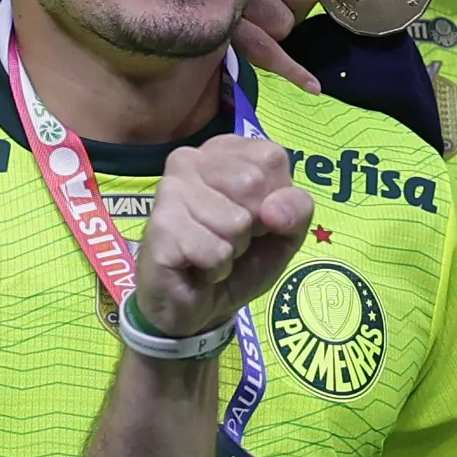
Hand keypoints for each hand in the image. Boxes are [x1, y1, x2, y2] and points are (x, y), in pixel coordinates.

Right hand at [130, 136, 312, 345]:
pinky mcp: (160, 225)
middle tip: (231, 238)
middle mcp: (190, 159)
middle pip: (252, 183)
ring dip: (233, 250)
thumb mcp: (285, 232)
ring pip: (235, 221)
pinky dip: (215, 269)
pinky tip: (196, 266)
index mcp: (223, 151)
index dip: (275, 198)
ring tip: (211, 251)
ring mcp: (169, 189)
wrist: (198, 306)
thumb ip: (297, 209)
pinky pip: (214, 251)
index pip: (271, 158)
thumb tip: (273, 210)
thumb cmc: (240, 260)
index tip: (255, 216)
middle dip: (254, 225)